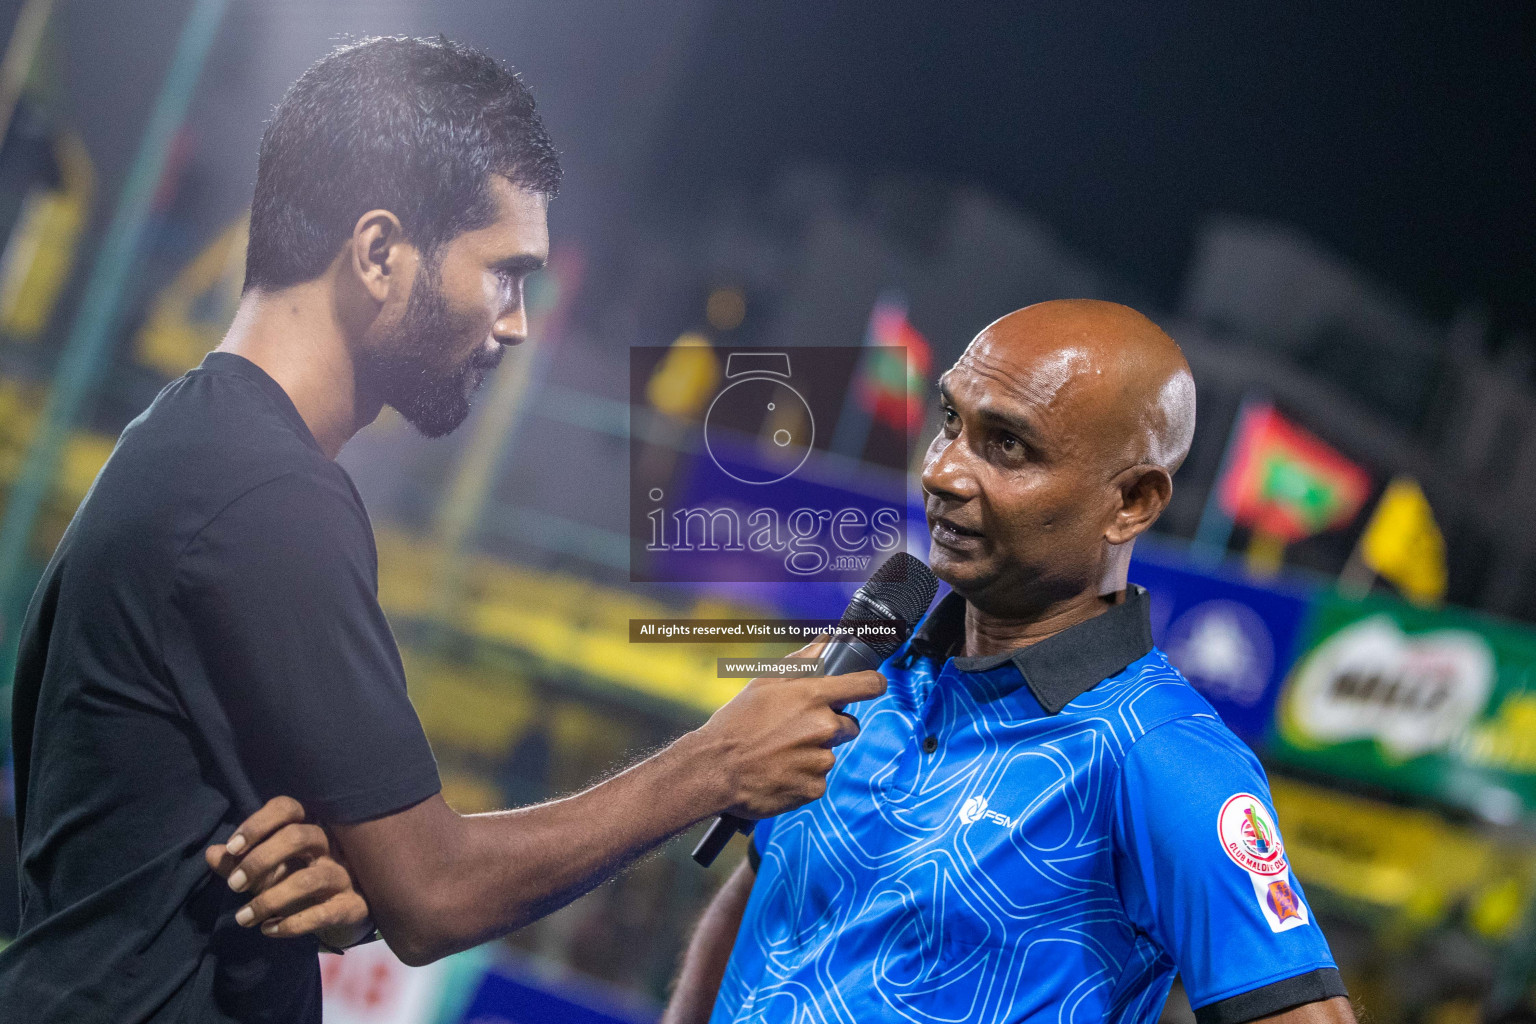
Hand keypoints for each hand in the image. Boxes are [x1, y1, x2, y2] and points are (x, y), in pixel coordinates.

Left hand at [205, 796, 372, 949]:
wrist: (338, 914)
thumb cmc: (296, 885)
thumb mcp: (264, 874)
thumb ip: (237, 865)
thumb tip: (211, 853)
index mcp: (306, 830)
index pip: (288, 808)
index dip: (258, 823)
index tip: (232, 848)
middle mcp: (329, 847)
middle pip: (298, 836)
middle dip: (260, 860)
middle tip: (233, 886)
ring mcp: (344, 875)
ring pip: (309, 879)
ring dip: (269, 899)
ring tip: (243, 918)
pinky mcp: (351, 906)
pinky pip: (323, 913)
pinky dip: (292, 924)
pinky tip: (268, 929)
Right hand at [696, 638, 885, 819]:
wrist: (714, 769)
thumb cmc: (736, 723)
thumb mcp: (764, 683)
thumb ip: (802, 661)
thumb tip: (826, 641)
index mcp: (813, 696)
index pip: (867, 685)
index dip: (873, 684)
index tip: (874, 686)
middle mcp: (823, 727)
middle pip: (849, 725)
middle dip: (830, 727)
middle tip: (796, 731)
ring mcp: (820, 760)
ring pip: (829, 754)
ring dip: (812, 754)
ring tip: (779, 754)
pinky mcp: (814, 788)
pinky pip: (818, 780)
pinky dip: (803, 778)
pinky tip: (779, 772)